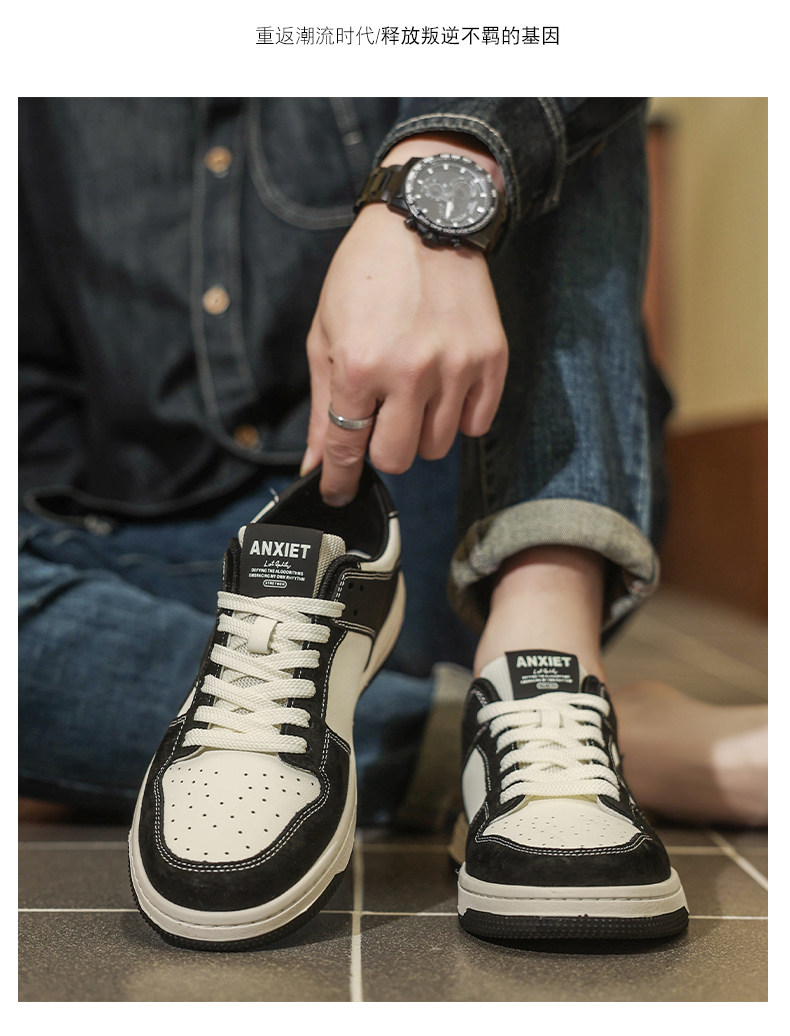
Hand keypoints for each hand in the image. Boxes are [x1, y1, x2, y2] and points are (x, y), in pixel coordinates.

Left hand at [301, 139, 507, 506]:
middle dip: (383, 449)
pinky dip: (458, 418)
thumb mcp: (325, 336)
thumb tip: (315, 465)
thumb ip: (321, 407)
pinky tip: (444, 388)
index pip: (348, 449)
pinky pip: (476, 426)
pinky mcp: (491, 361)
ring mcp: (457, 367)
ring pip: (437, 448)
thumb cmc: (364, 276)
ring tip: (413, 393)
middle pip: (398, 459)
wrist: (423, 220)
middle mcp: (411, 371)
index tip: (338, 491)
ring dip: (420, 432)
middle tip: (380, 419)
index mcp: (360, 365)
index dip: (339, 479)